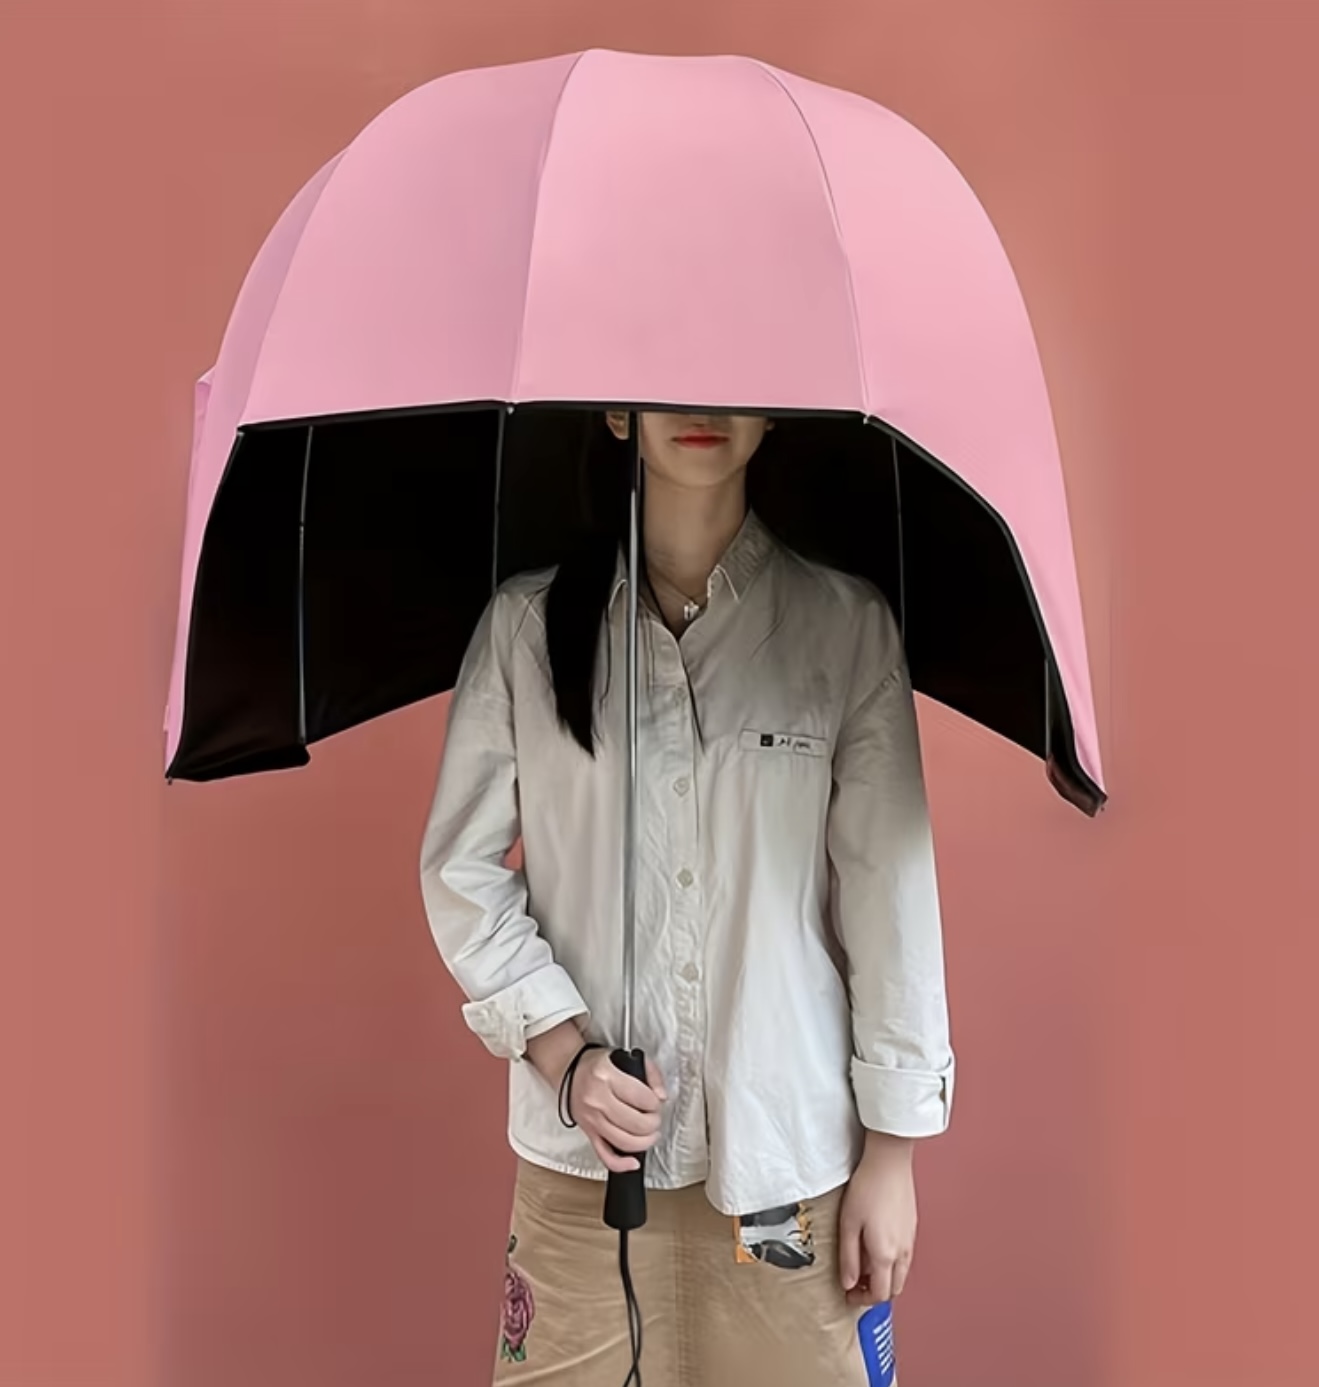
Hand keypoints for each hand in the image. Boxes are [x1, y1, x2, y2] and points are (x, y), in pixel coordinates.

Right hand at [568, 1047, 667, 1173]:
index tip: (656, 1101)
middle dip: (653, 1123)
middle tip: (654, 1117)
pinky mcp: (588, 1133)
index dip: (656, 1103)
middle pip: (637, 1124)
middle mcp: (597, 1099)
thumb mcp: (625, 1057)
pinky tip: (634, 1162)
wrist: (568, 1072)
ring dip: (645, 1142)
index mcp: (607, 1076)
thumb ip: (651, 1073)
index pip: (643, 1098)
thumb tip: (662, 1096)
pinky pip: (605, 1156)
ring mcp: (592, 1119)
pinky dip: (621, 1164)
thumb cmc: (597, 1065)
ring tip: (650, 1134)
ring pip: (625, 1142)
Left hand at [839, 1132, 917, 1305]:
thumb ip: (849, 1258)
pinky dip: (892, 1263)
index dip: (863, 1301)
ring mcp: (910, 1239)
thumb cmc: (867, 1188)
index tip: (849, 1295)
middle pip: (894, 1288)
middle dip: (876, 1293)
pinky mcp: (912, 1227)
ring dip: (885, 1278)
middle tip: (856, 1284)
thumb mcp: (848, 1224)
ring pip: (901, 1273)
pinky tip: (876, 1247)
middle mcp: (903, 1252)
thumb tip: (849, 1283)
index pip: (880, 1294)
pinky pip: (905, 1257)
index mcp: (886, 1255)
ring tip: (864, 1265)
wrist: (889, 1162)